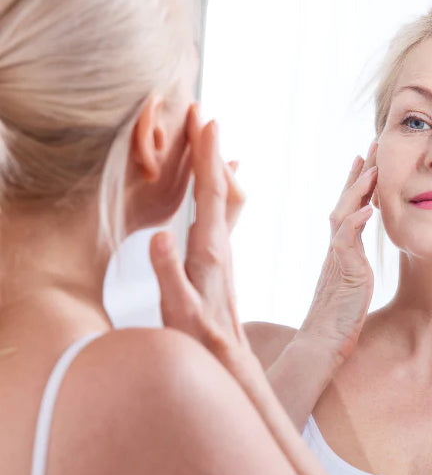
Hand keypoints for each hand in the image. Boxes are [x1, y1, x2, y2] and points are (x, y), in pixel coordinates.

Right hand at [150, 104, 249, 366]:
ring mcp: (223, 254)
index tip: (206, 122)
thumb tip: (160, 236)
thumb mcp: (178, 310)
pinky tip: (221, 190)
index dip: (207, 157)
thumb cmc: (200, 338)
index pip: (208, 195)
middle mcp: (220, 247)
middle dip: (211, 151)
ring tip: (211, 141)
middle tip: (204, 115)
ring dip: (216, 168)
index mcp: (208, 252)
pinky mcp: (221, 263)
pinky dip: (220, 193)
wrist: (228, 359)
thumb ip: (168, 275)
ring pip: (224, 202)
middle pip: (220, 190)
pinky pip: (223, 217)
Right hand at [299, 142, 377, 363]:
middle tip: (371, 146)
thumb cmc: (336, 322)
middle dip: (359, 174)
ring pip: (343, 216)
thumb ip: (353, 268)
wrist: (321, 345)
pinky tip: (368, 209)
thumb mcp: (350, 288)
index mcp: (340, 252)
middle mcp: (336, 250)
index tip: (368, 162)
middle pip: (345, 204)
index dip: (358, 186)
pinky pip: (346, 243)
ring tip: (371, 167)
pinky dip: (355, 224)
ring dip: (357, 191)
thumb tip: (359, 262)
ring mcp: (337, 260)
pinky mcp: (343, 273)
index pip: (349, 211)